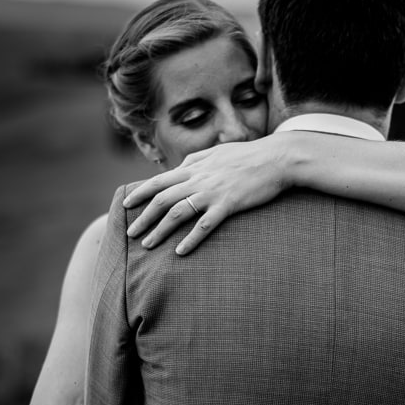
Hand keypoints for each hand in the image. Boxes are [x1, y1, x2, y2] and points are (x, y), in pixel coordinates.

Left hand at [123, 135, 291, 254]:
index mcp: (196, 166)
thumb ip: (197, 159)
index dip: (140, 193)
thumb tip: (180, 166)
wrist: (277, 159)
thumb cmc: (250, 155)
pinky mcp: (229, 204)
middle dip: (143, 217)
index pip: (160, 180)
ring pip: (177, 212)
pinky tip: (180, 252)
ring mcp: (213, 192)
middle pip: (162, 199)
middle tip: (131, 233)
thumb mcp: (218, 151)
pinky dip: (190, 239)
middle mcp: (199, 179)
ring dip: (159, 230)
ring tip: (147, 245)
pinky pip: (204, 225)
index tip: (126, 204)